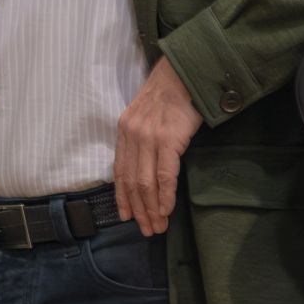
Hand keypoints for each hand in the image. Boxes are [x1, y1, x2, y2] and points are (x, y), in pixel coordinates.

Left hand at [114, 56, 203, 235]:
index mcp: (124, 131)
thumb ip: (140, 140)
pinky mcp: (168, 140)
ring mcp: (149, 138)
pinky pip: (165, 175)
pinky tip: (167, 210)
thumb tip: (144, 169)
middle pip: (131, 181)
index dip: (122, 196)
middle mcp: (132, 135)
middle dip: (138, 209)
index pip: (119, 171)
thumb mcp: (144, 116)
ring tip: (158, 226)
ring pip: (146, 182)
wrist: (185, 74)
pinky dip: (165, 196)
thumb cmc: (169, 96)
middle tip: (146, 230)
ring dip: (152, 208)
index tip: (126, 216)